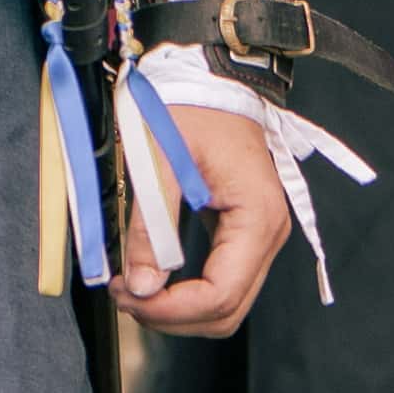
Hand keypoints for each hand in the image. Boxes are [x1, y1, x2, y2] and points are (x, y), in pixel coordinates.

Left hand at [121, 90, 292, 341]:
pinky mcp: (244, 233)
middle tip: (124, 296)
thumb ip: (152, 226)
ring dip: (179, 310)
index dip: (170, 309)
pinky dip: (188, 292)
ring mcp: (260, 235)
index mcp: (257, 217)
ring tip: (134, 289)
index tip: (127, 295)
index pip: (220, 294)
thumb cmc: (192, 107)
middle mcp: (269, 233)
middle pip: (227, 311)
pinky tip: (154, 277)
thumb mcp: (160, 161)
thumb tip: (140, 285)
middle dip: (172, 316)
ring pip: (226, 304)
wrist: (212, 77)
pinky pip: (222, 282)